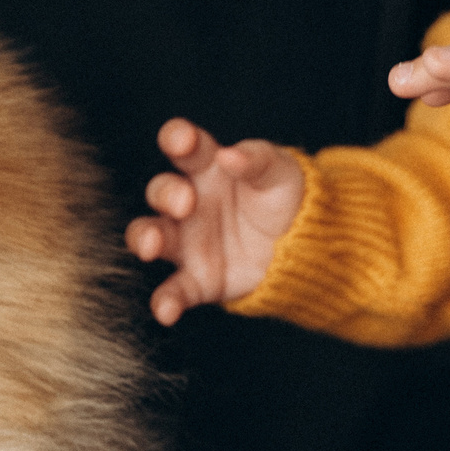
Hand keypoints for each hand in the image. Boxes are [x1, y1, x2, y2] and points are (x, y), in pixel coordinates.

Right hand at [124, 118, 303, 324]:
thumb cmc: (282, 197)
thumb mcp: (279, 172)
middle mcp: (190, 202)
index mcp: (208, 167)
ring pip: (153, 236)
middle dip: (167, 194)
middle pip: (161, 191)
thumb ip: (256, 160)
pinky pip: (174, 290)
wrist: (303, 246)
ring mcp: (189, 241)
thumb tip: (230, 155)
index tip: (182, 141)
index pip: (183, 146)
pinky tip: (166, 311)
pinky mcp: (198, 280)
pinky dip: (166, 301)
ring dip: (146, 239)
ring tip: (152, 247)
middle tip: (187, 203)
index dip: (176, 139)